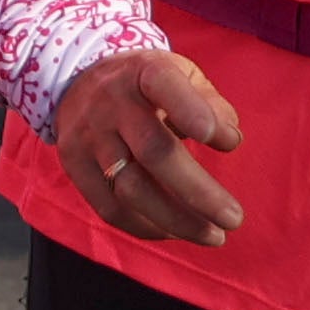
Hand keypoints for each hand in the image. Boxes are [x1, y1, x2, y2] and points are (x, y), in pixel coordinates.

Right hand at [47, 45, 247, 243]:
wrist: (77, 81)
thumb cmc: (146, 84)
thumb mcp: (181, 74)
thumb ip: (210, 103)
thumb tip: (230, 140)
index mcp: (144, 72)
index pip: (164, 85)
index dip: (193, 113)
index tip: (225, 142)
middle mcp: (111, 103)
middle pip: (154, 152)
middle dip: (198, 192)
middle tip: (233, 219)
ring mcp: (89, 135)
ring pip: (131, 188)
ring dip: (176, 220)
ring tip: (213, 236)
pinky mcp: (75, 164)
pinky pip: (109, 207)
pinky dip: (146, 227)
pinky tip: (175, 232)